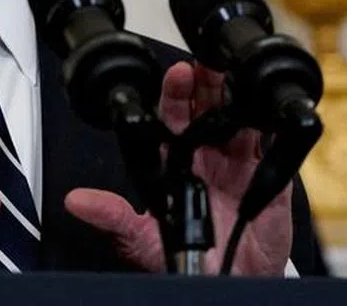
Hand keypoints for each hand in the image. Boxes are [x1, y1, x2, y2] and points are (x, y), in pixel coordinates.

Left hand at [65, 62, 291, 275]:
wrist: (228, 282)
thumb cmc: (184, 257)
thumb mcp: (142, 238)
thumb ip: (113, 216)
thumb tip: (76, 202)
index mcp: (175, 163)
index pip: (172, 118)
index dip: (174, 94)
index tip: (177, 74)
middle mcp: (205, 157)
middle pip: (206, 110)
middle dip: (206, 83)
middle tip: (207, 64)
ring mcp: (237, 165)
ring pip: (237, 121)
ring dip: (236, 98)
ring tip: (236, 74)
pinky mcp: (268, 181)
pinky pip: (270, 149)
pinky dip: (270, 129)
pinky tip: (267, 112)